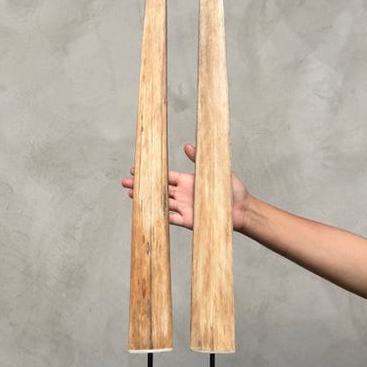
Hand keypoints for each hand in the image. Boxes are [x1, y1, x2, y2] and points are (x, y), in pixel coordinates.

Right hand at [121, 144, 249, 230]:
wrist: (242, 210)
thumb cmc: (232, 189)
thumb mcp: (216, 169)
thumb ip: (199, 159)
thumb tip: (187, 145)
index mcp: (188, 181)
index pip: (165, 176)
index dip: (151, 173)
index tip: (136, 169)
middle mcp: (183, 194)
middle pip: (158, 189)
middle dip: (142, 185)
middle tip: (125, 183)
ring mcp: (184, 208)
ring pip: (160, 203)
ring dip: (146, 199)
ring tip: (130, 195)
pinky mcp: (188, 221)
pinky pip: (170, 219)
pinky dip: (158, 216)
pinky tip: (145, 211)